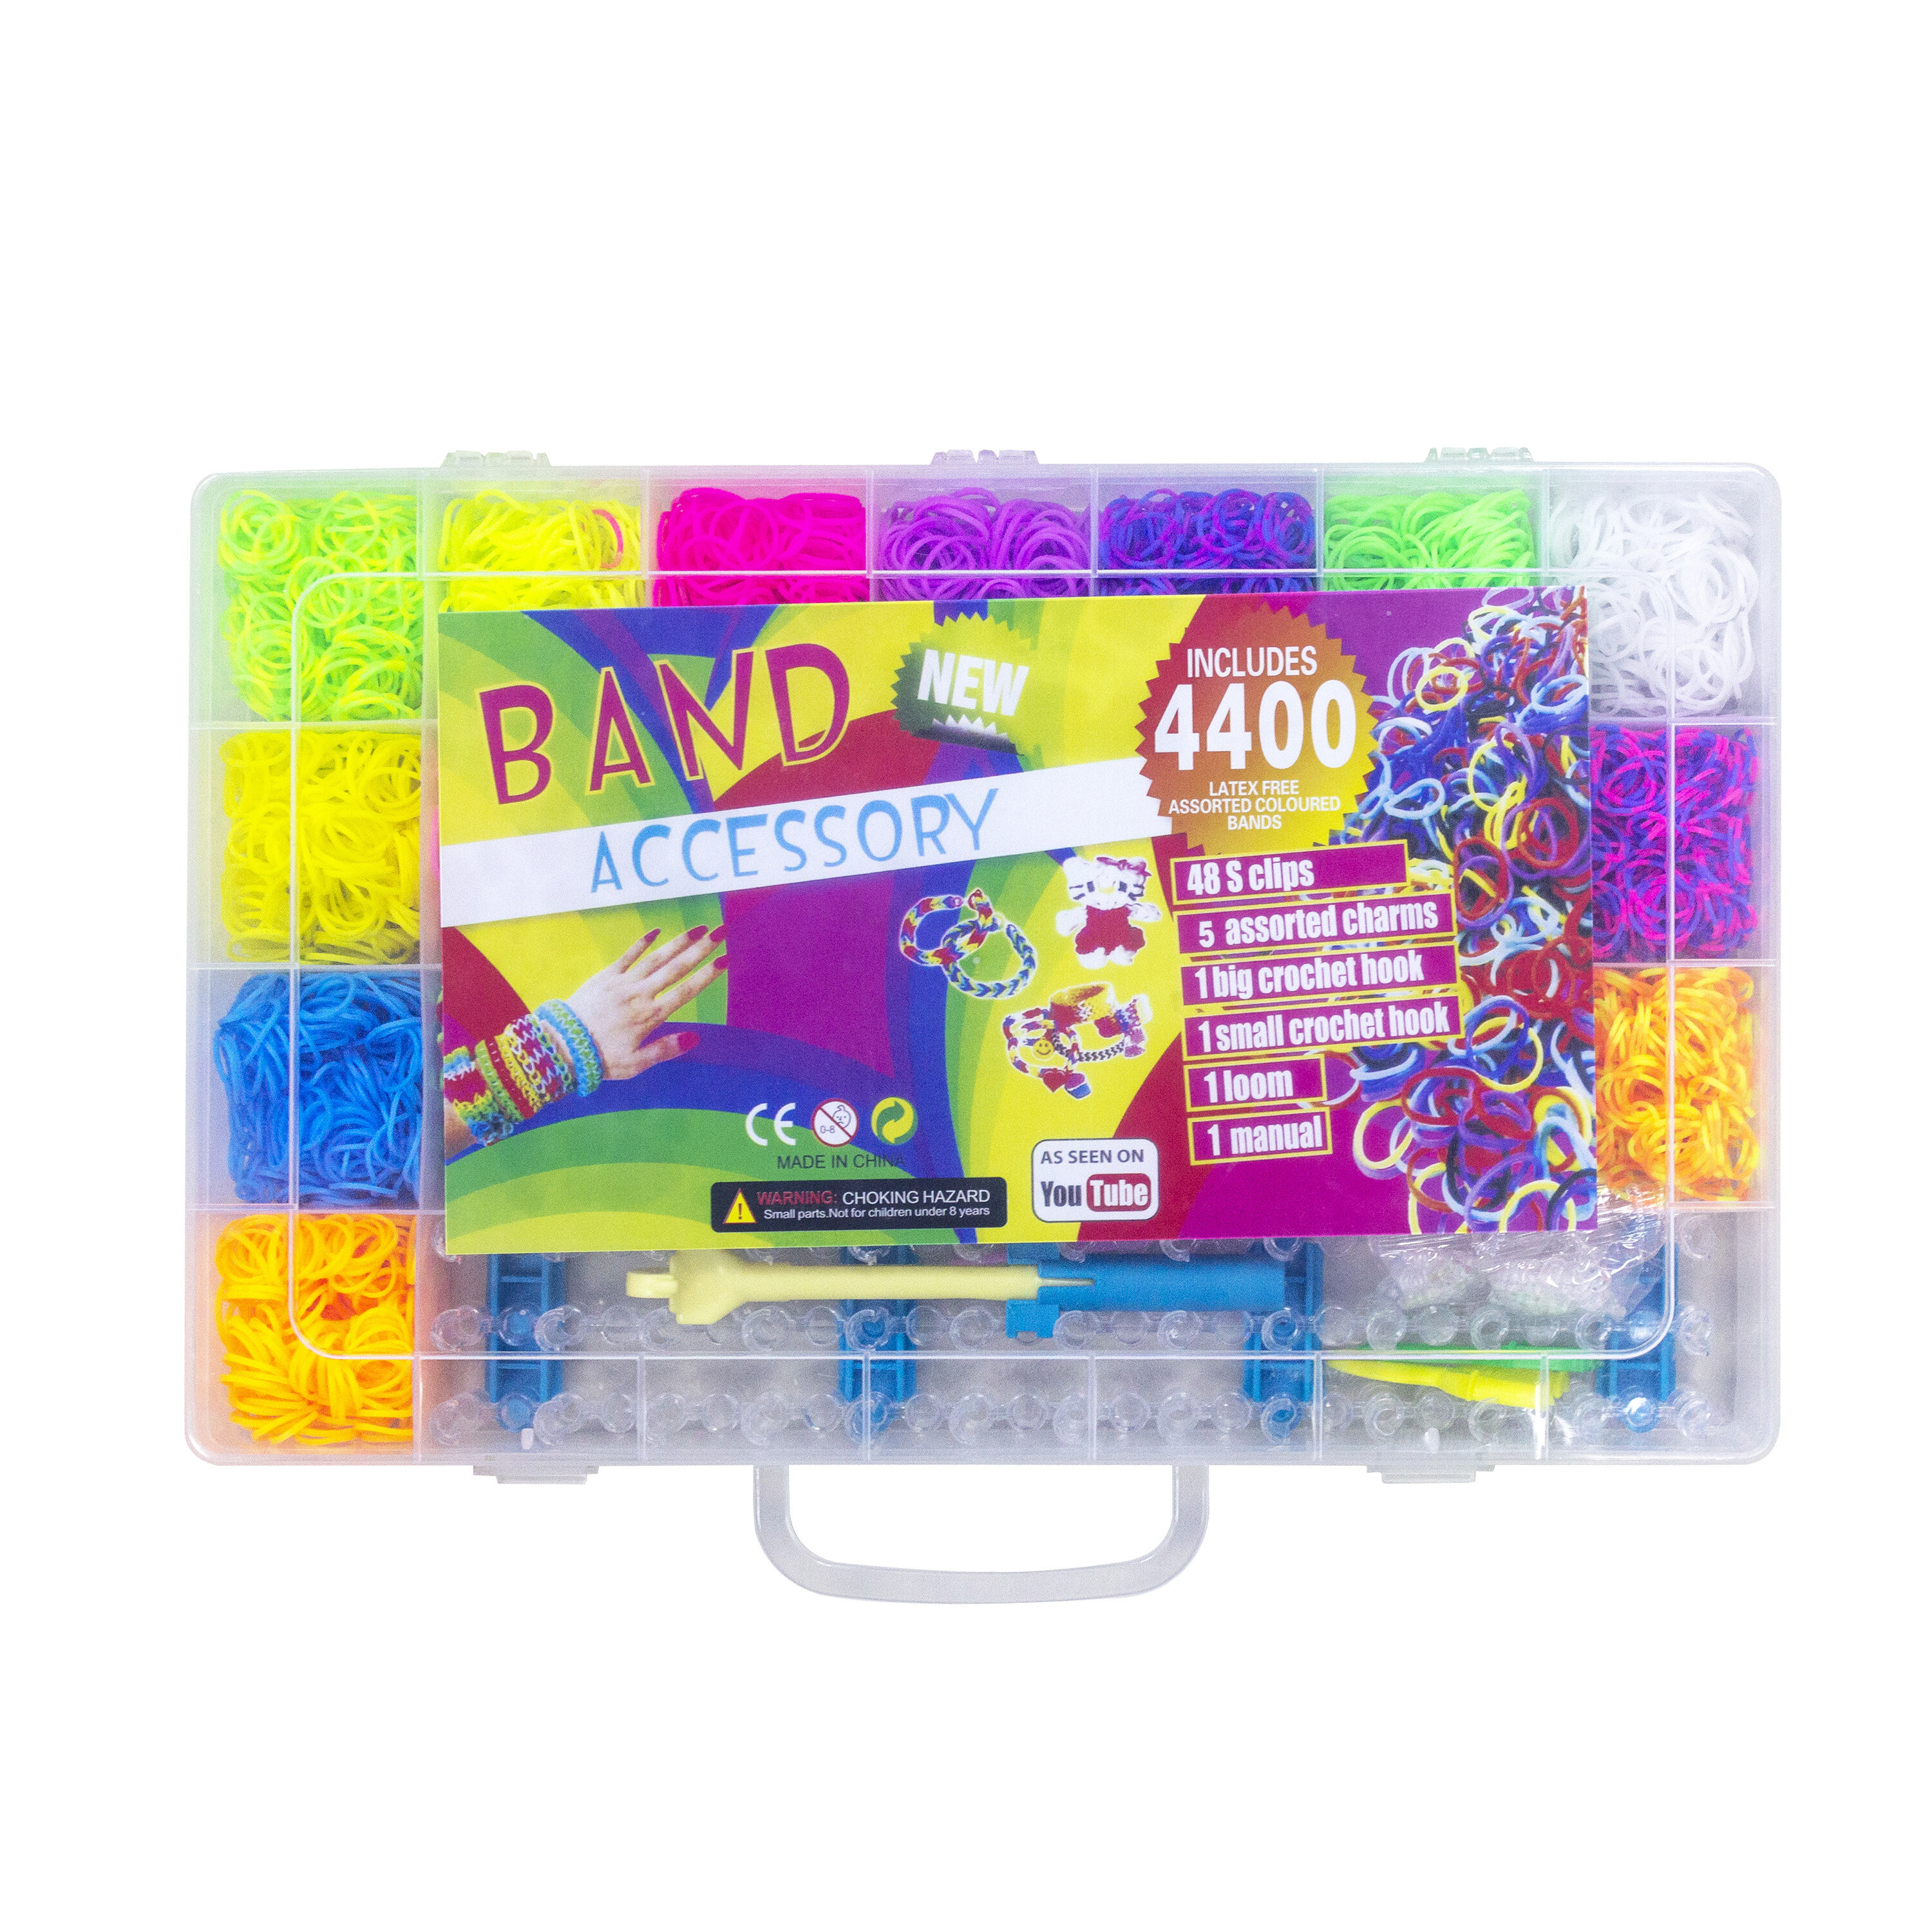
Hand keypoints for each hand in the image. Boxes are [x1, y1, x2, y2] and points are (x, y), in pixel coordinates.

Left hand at [560, 925, 726, 1080]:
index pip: (686, 991)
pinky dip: (642, 943)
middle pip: (676, 967)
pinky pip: (627, 956)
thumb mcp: (635, 1064)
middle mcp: (639, 994)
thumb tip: (695, 1038)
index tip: (725, 959)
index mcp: (649, 1016)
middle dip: (701, 949)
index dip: (708, 974)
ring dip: (679, 942)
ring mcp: (621, 983)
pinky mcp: (604, 977)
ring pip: (656, 957)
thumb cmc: (599, 1059)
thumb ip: (665, 1049)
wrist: (560, 1046)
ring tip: (698, 929)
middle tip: (720, 931)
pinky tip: (657, 931)